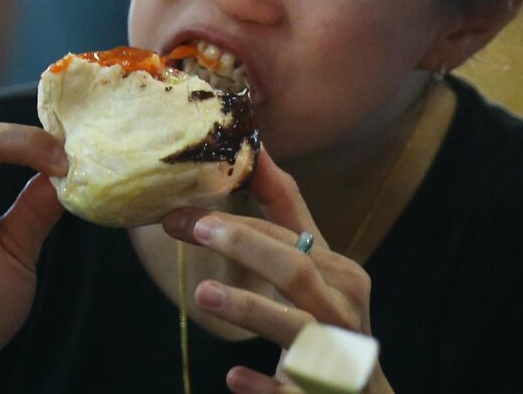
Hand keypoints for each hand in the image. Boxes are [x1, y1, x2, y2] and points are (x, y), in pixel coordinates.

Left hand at [163, 149, 390, 392]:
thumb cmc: (327, 319)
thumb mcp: (314, 265)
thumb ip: (286, 214)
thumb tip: (257, 152)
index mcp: (339, 274)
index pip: (288, 238)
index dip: (236, 220)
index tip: (182, 209)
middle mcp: (341, 310)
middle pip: (294, 271)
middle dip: (242, 245)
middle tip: (191, 228)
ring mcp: (335, 356)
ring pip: (296, 327)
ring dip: (250, 308)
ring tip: (203, 293)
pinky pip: (292, 390)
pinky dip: (264, 384)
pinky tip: (233, 376)